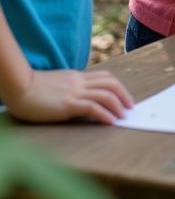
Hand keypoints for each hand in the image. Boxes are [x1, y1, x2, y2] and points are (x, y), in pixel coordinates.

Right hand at [4, 68, 133, 123]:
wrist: (20, 88)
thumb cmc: (34, 89)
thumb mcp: (58, 84)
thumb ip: (71, 87)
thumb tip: (82, 98)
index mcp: (77, 77)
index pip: (105, 77)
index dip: (118, 86)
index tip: (123, 97)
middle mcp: (79, 82)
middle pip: (111, 83)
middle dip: (124, 94)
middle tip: (130, 107)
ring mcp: (74, 93)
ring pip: (106, 94)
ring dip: (118, 105)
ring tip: (124, 116)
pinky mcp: (68, 105)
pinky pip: (92, 107)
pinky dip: (105, 114)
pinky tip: (110, 121)